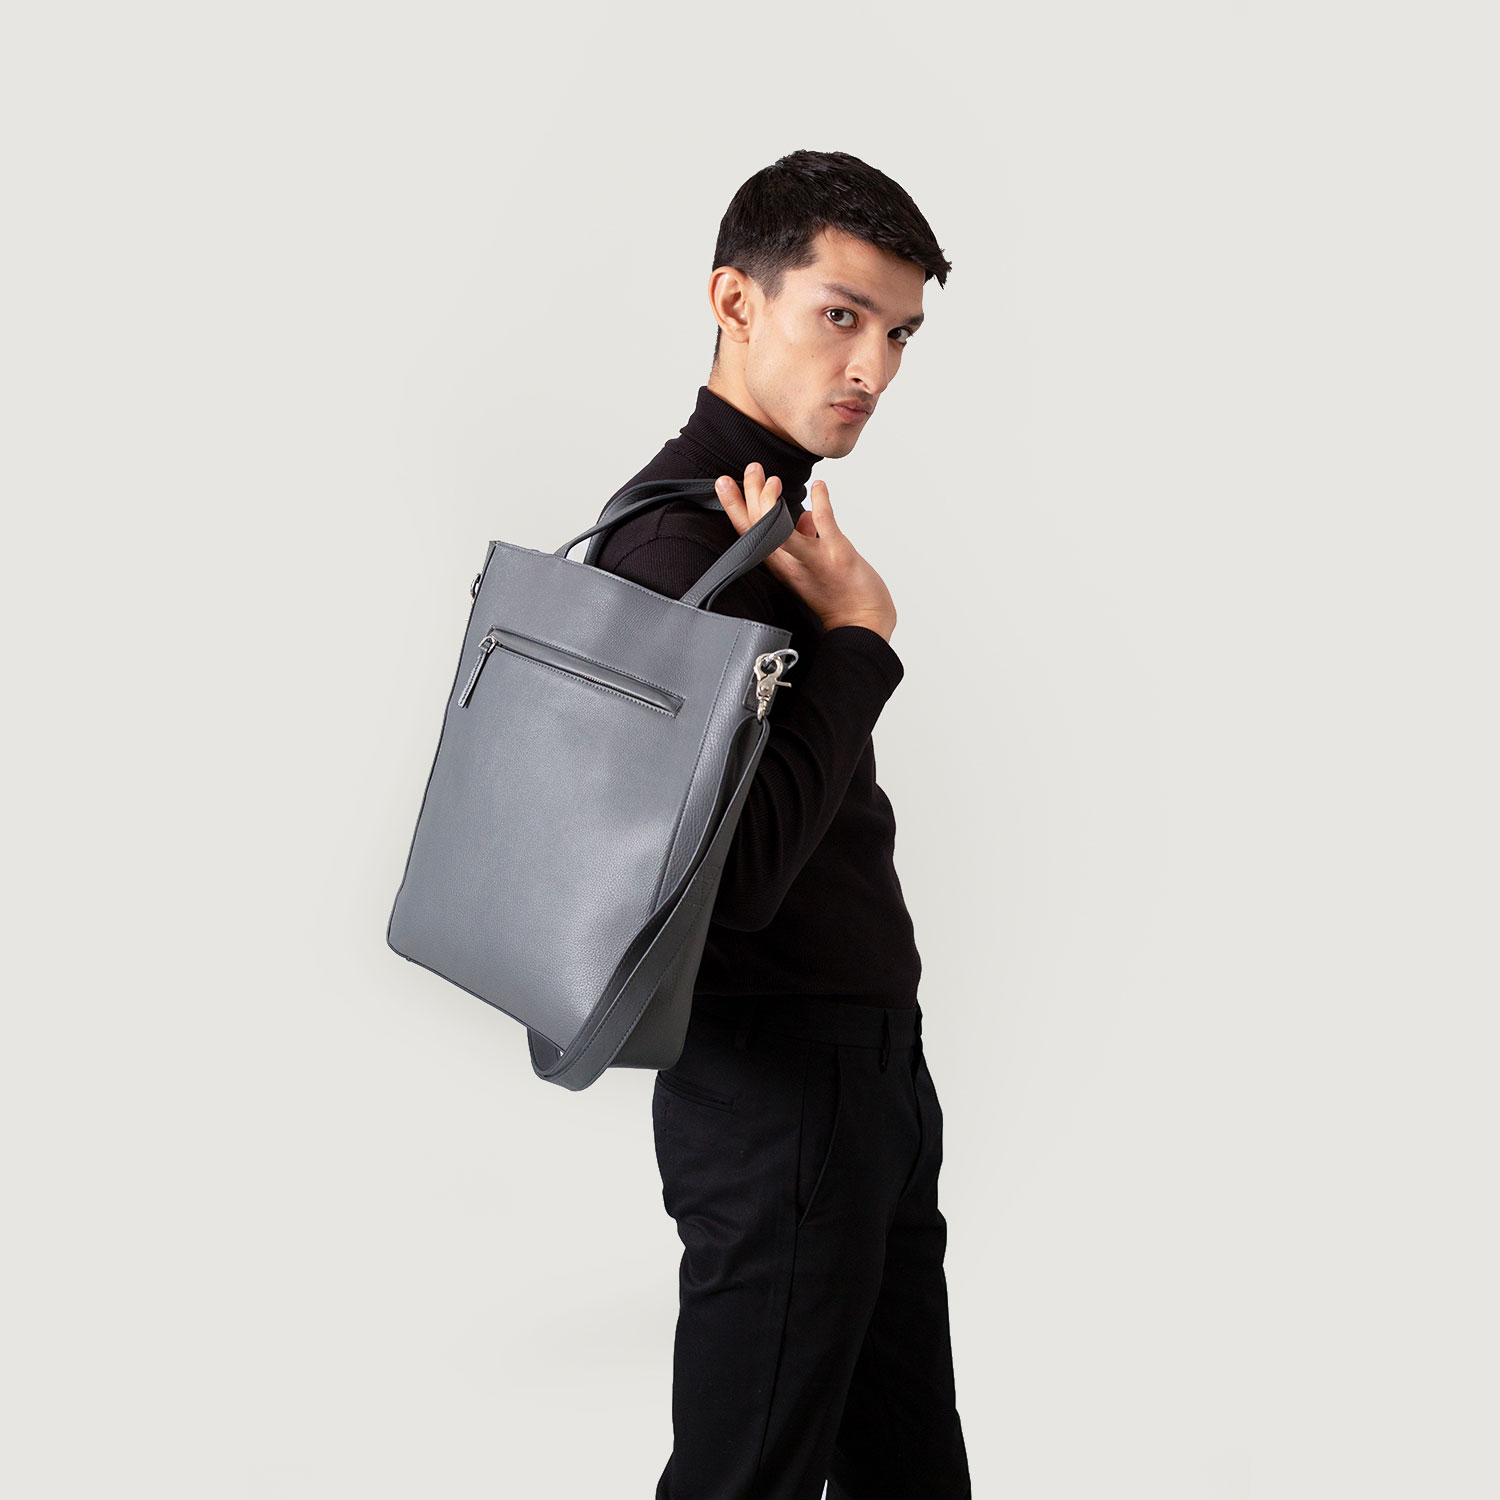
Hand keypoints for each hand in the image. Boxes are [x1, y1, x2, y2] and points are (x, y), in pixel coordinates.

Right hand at [714, 463, 897, 641]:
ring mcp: (813, 560)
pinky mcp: (838, 556)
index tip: (724, 482)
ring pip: (780, 530)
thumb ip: (804, 538)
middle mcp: (791, 564)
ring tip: (773, 478)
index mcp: (781, 565)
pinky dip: (821, 503)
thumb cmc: (839, 595)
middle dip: (750, 494)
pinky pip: (825, 525)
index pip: (749, 534)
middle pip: (758, 528)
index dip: (733, 507)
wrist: (862, 625)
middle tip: (752, 468)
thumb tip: (803, 515)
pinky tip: (820, 485)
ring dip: (772, 502)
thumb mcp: (811, 565)